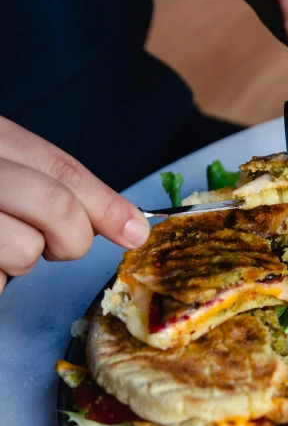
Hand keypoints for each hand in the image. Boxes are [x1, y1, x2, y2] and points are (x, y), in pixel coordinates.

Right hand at [0, 117, 149, 291]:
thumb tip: (130, 225)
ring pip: (27, 252)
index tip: (137, 232)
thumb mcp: (7, 165)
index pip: (63, 169)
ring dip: (19, 260)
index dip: (107, 204)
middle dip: (73, 238)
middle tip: (54, 245)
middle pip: (58, 207)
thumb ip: (56, 184)